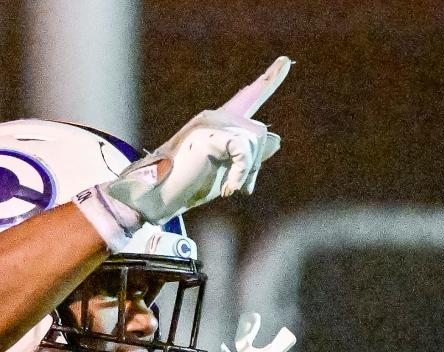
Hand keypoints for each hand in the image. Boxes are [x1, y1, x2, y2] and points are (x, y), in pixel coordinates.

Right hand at [102, 56, 291, 224]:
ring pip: (253, 140)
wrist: (157, 198)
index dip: (269, 80)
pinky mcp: (208, 133)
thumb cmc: (188, 188)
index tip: (285, 62)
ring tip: (231, 188)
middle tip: (241, 187)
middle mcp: (215, 116)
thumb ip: (250, 157)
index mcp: (218, 122)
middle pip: (257, 132)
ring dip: (247, 170)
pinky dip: (241, 173)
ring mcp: (210, 121)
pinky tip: (230, 190)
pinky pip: (242, 150)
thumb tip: (277, 139)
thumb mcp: (226, 172)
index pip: (248, 97)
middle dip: (254, 164)